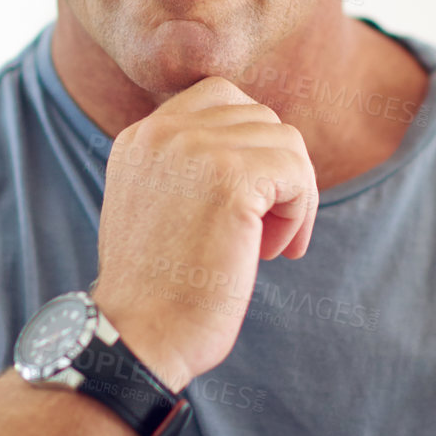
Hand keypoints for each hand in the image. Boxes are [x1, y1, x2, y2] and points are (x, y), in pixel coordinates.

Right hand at [88, 76, 318, 393]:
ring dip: (291, 195)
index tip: (247, 199)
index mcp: (140, 137)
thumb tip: (261, 152)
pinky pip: (296, 171)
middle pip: (259, 117)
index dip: (248, 144)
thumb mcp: (157, 207)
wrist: (136, 335)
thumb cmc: (156, 289)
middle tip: (263, 230)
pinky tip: (272, 252)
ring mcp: (195, 149)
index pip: (219, 99)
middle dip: (274, 172)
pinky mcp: (230, 177)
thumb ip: (189, 167)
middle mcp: (162, 131)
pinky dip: (299, 212)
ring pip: (284, 141)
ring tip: (267, 246)